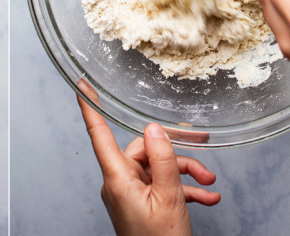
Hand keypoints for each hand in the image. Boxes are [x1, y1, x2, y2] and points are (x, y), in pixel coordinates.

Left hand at [77, 80, 220, 235]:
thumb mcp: (169, 198)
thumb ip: (164, 160)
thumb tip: (154, 129)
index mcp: (117, 178)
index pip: (98, 134)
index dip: (90, 107)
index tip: (81, 86)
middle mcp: (119, 183)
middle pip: (143, 150)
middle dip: (175, 153)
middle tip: (204, 156)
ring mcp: (129, 194)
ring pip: (156, 168)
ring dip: (185, 174)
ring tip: (208, 184)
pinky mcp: (140, 204)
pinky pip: (160, 187)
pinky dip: (183, 189)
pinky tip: (206, 196)